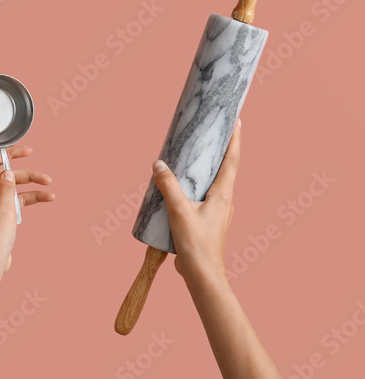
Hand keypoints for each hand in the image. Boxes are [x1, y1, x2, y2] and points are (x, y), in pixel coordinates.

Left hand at [0, 122, 53, 278]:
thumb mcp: (5, 212)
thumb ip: (8, 188)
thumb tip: (9, 173)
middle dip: (12, 157)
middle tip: (30, 150)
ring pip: (9, 182)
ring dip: (29, 180)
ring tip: (49, 181)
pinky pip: (15, 199)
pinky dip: (30, 197)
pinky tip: (48, 197)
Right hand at [153, 119, 241, 283]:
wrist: (202, 275)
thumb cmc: (196, 244)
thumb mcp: (178, 211)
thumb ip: (168, 186)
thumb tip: (158, 164)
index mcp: (223, 194)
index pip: (231, 161)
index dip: (234, 140)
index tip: (236, 121)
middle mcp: (224, 200)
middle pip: (224, 168)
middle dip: (219, 149)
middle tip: (212, 131)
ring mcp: (217, 211)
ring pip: (213, 182)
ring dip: (206, 168)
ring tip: (193, 156)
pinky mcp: (207, 220)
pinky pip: (203, 195)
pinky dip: (195, 184)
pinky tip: (180, 186)